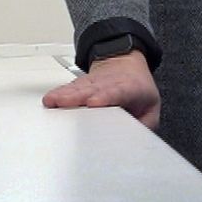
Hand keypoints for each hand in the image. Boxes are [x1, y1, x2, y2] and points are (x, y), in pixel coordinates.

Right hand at [42, 51, 160, 129]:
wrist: (125, 62)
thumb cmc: (137, 88)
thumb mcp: (151, 105)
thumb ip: (146, 123)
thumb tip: (135, 138)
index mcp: (129, 88)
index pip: (117, 92)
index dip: (105, 96)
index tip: (94, 102)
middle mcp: (108, 84)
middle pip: (92, 89)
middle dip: (78, 96)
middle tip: (66, 103)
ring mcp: (93, 84)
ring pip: (79, 88)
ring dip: (65, 95)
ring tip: (53, 101)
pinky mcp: (81, 85)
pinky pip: (69, 89)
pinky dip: (59, 95)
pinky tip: (50, 100)